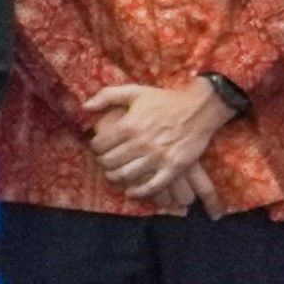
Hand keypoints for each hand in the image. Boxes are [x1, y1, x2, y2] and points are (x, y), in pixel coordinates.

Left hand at [85, 77, 232, 206]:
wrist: (198, 108)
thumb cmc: (164, 100)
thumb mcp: (135, 92)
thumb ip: (107, 96)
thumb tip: (85, 107)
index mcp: (129, 125)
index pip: (100, 145)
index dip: (95, 148)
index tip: (98, 148)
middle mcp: (141, 143)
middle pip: (110, 162)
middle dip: (103, 164)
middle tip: (104, 163)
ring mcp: (157, 157)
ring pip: (126, 176)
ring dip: (115, 178)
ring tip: (114, 175)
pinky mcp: (173, 168)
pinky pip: (151, 187)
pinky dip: (138, 192)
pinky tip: (131, 191)